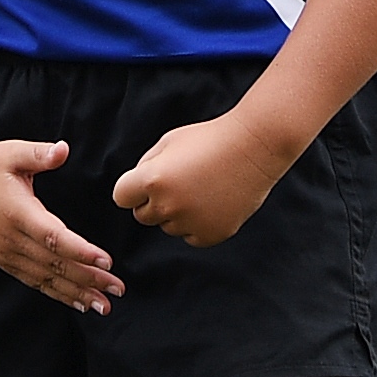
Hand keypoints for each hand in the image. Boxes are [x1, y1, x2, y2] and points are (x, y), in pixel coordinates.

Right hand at [0, 140, 122, 314]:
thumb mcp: (13, 152)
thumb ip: (39, 153)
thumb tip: (64, 149)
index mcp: (17, 212)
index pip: (54, 237)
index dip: (81, 251)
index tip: (107, 262)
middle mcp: (11, 238)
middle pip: (55, 264)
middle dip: (88, 279)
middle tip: (118, 289)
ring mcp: (6, 252)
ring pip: (46, 279)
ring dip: (76, 293)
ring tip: (103, 306)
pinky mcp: (3, 259)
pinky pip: (34, 281)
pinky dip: (57, 293)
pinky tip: (77, 302)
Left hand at [111, 111, 285, 247]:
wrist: (254, 148)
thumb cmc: (209, 140)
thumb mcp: (168, 143)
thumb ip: (145, 167)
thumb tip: (135, 192)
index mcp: (152, 179)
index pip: (121, 197)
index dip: (132, 188)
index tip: (146, 181)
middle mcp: (168, 205)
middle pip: (142, 215)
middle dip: (153, 201)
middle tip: (179, 181)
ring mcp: (190, 222)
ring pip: (168, 226)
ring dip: (177, 213)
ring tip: (201, 187)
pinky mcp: (211, 234)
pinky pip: (190, 236)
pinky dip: (197, 224)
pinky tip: (212, 201)